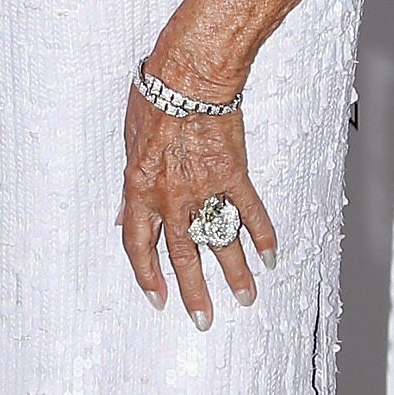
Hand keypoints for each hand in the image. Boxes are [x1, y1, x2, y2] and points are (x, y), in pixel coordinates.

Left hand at [119, 71, 276, 328]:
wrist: (189, 75)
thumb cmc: (155, 98)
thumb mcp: (128, 141)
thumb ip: (129, 186)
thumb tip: (123, 215)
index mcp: (140, 189)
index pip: (140, 245)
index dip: (147, 275)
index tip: (156, 296)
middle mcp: (172, 198)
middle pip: (183, 255)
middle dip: (192, 291)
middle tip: (202, 319)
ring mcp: (206, 189)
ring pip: (221, 241)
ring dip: (234, 273)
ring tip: (246, 298)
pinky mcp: (235, 175)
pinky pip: (250, 212)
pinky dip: (262, 234)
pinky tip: (270, 256)